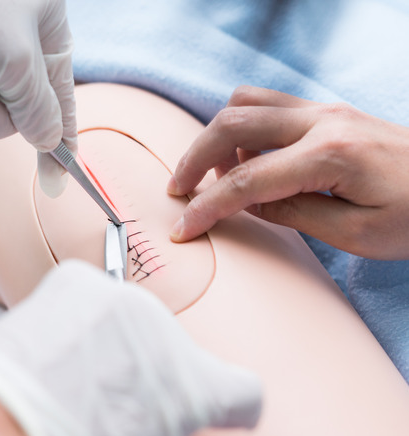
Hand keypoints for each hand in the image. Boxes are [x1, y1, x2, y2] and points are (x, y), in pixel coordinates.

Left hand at [0, 260, 261, 435]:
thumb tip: (157, 407)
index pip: (244, 391)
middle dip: (149, 368)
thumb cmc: (71, 435)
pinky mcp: (79, 279)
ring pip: (128, 319)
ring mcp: (125, 300)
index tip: (216, 408)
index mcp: (205, 388)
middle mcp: (172, 335)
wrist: (6, 422)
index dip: (229, 404)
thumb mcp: (144, 434)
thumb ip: (167, 414)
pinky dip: (76, 315)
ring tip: (75, 372)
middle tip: (112, 396)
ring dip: (111, 340)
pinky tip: (56, 347)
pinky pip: (87, 294)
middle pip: (171, 349)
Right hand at [167, 85, 408, 259]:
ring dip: (216, 136)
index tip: (182, 228)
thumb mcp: (356, 233)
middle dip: (194, 158)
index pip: (246, 181)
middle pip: (232, 124)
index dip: (207, 207)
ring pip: (246, 102)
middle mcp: (324, 120)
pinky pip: (268, 105)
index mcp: (330, 155)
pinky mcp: (328, 111)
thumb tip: (246, 203)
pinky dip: (242, 128)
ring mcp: (326, 110)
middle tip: (178, 190)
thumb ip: (292, 215)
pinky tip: (246, 159)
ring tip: (214, 175)